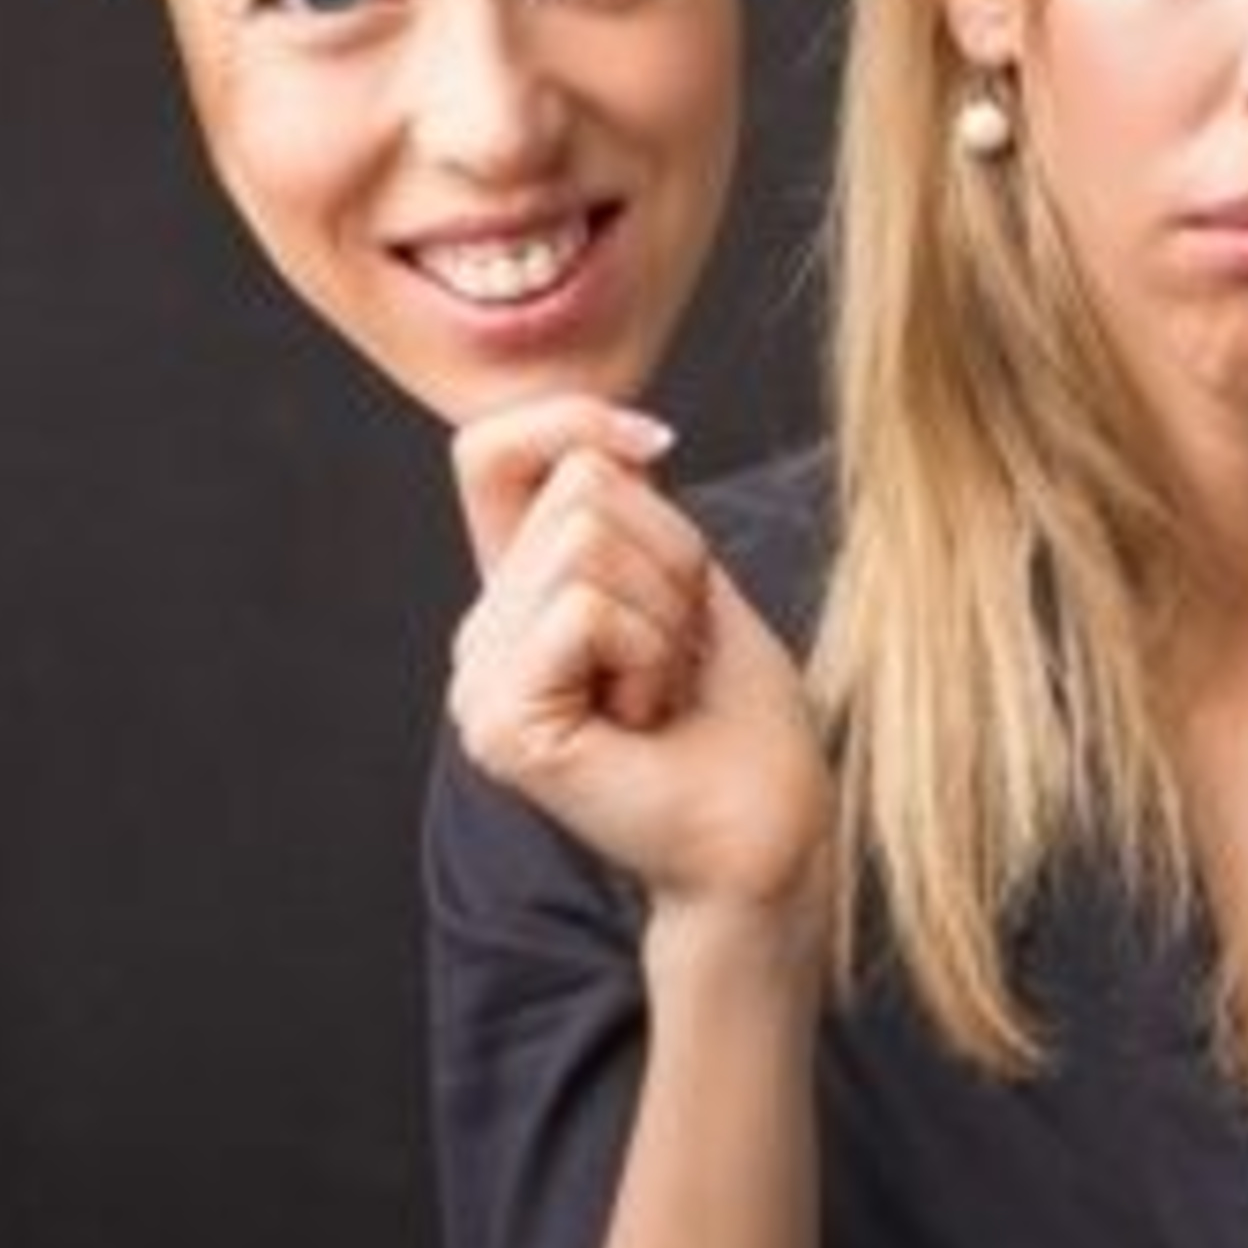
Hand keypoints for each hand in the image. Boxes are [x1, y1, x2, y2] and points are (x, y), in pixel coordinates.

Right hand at [447, 398, 832, 934]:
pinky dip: (650, 653)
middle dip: (668, 558)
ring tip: (663, 689)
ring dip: (666, 613)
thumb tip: (614, 436)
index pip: (489, 450)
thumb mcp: (684, 575)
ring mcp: (480, 681)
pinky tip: (645, 719)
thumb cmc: (738, 712)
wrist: (766, 827)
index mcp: (516, 592)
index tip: (660, 444)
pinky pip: (586, 611)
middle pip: (579, 490)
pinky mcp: (501, 723)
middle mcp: (482, 634)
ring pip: (587, 543)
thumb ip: (627, 503)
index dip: (572, 420)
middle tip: (677, 652)